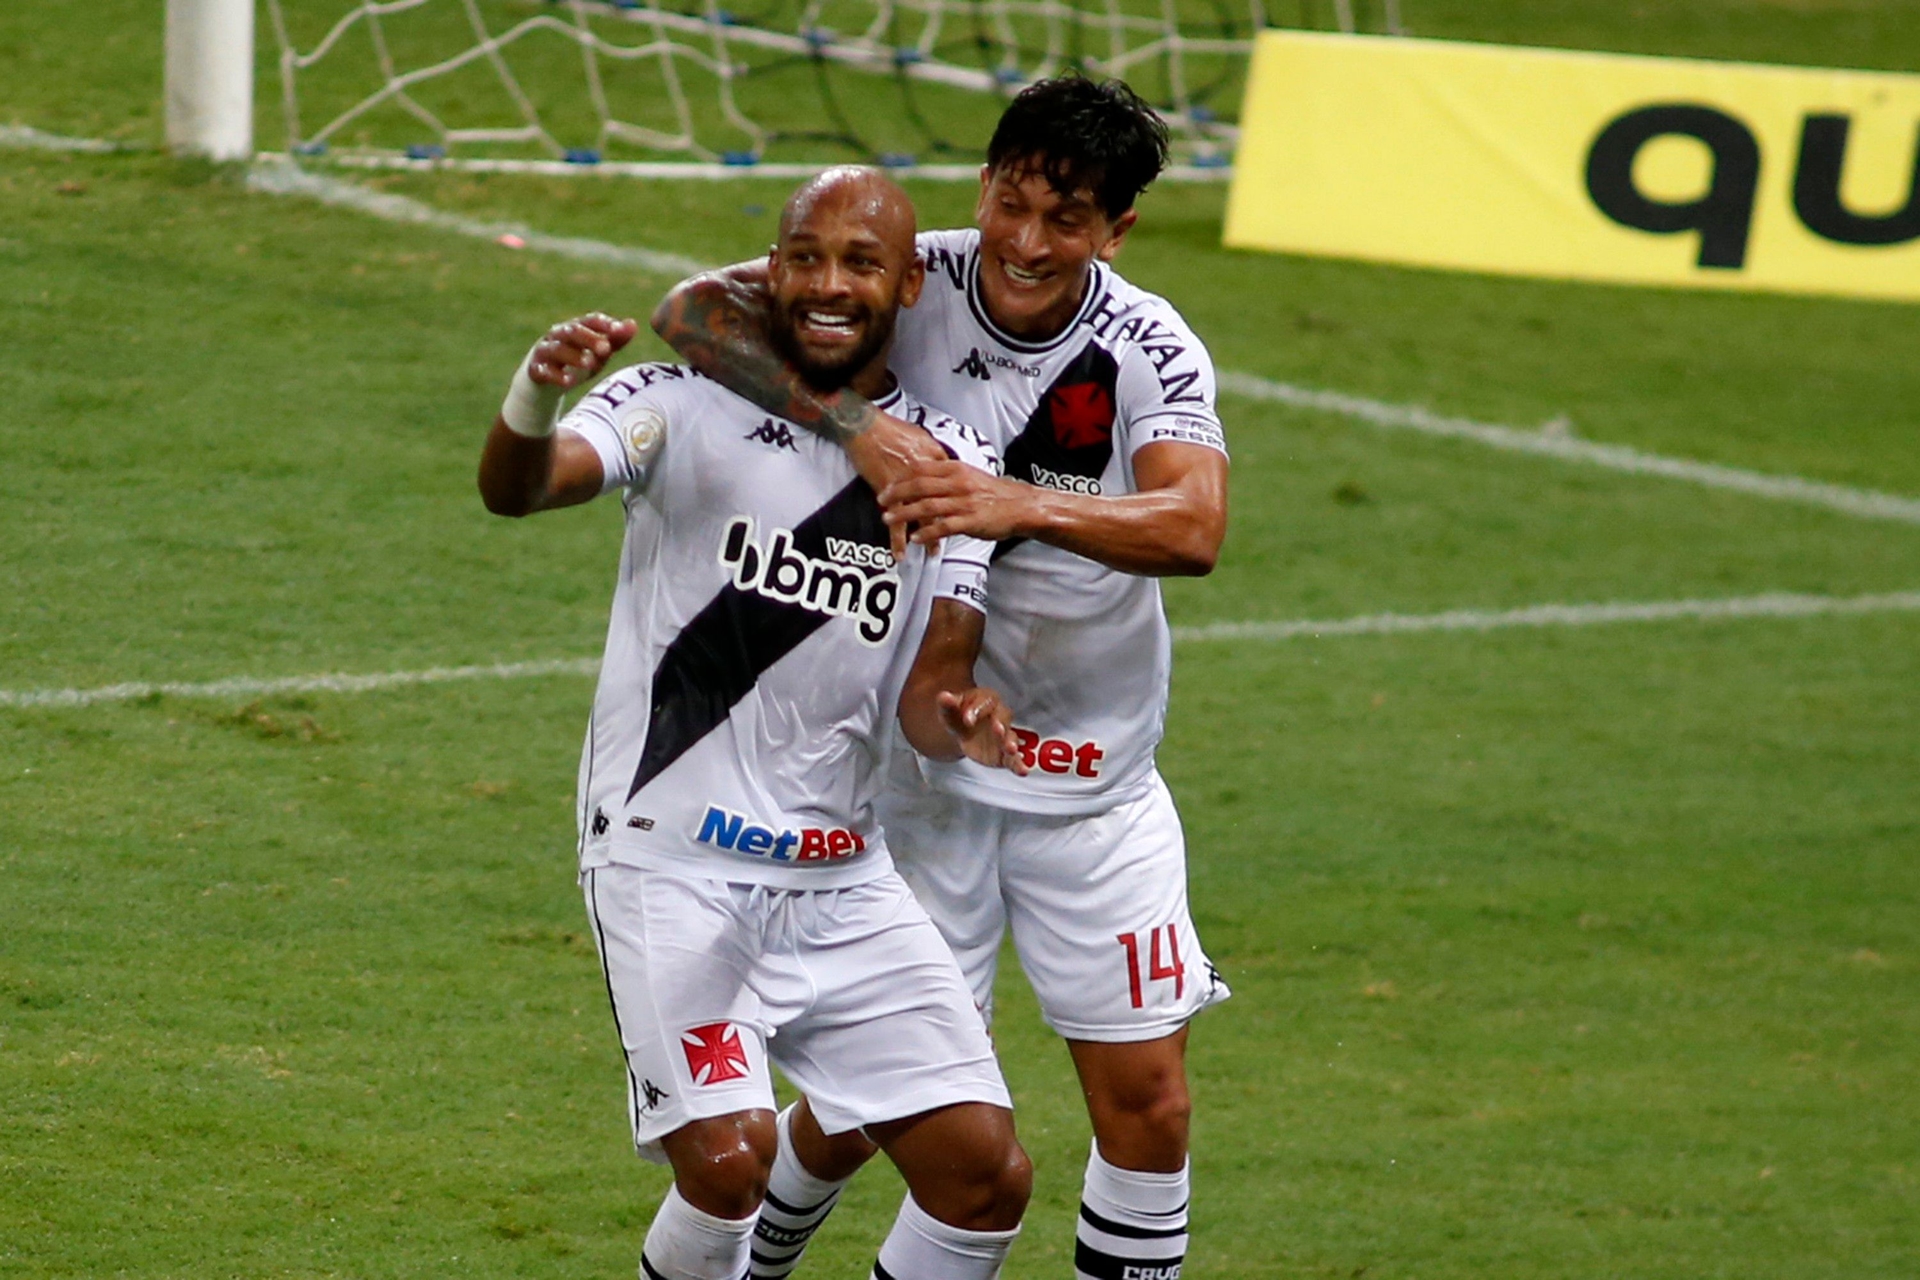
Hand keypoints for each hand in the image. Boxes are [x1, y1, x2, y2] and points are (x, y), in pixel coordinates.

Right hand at [529, 312, 637, 389]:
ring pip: (557, 349)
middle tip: (606, 349)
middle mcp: (558, 335)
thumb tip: (633, 324)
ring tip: (590, 364)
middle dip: (589, 338)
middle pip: (572, 331)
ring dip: (574, 356)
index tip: (618, 330)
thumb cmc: (576, 362)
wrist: (544, 382)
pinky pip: (543, 370)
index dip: (603, 324)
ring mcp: (544, 351)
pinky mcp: (534, 369)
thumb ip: (615, 340)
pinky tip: (568, 382)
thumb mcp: (598, 353)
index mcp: (576, 328)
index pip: (590, 320)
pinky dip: (555, 375)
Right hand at [846, 413, 950, 558]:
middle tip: (958, 537)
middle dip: (950, 523)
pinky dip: (898, 540)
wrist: (866, 428)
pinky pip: (895, 522)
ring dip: (928, 536)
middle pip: (942, 505)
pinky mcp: (888, 494)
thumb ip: (933, 451)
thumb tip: (942, 461)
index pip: (951, 484)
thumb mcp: (921, 435)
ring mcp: (907, 487)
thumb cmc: (891, 428)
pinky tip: (900, 554)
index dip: (957, 500)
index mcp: (934, 460)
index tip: (963, 511)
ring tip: (933, 552)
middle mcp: (925, 476)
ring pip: (922, 517)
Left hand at [881, 461, 1033, 545]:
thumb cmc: (994, 493)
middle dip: (896, 494)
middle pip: (919, 486)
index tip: (886, 485)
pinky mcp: (970, 521)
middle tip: (881, 501)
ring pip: (927, 507)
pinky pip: (944, 527)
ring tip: (888, 519)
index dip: (900, 477)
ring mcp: (964, 502)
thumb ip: (948, 475)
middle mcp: (958, 483)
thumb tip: (925, 476)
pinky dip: (927, 533)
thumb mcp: (971, 475)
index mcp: (957, 469)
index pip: (921, 469)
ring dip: (905, 513)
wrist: (1021, 506)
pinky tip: (914, 538)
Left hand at [937, 689, 1028, 774]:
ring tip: (1011, 749)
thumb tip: (944, 696)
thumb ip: (947, 704)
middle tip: (997, 729)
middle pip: (1003, 717)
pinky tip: (1023, 770)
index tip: (967, 719)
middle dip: (1000, 724)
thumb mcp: (950, 710)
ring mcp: (1004, 735)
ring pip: (1011, 737)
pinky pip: (1014, 759)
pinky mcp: (1004, 754)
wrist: (963, 732)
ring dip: (1011, 743)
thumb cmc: (960, 716)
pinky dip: (1019, 765)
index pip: (985, 701)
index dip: (977, 709)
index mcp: (987, 700)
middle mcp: (999, 715)